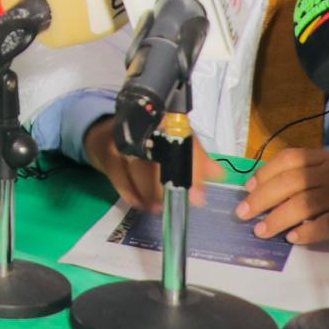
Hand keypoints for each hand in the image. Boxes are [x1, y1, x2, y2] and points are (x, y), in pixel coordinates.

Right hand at [83, 115, 213, 210]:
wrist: (108, 133)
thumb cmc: (149, 137)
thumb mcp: (176, 139)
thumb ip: (198, 157)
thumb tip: (220, 174)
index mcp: (164, 120)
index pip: (180, 145)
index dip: (191, 170)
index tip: (198, 195)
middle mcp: (140, 129)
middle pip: (157, 161)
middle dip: (169, 188)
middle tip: (180, 205)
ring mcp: (121, 144)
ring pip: (138, 173)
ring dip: (151, 196)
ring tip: (161, 208)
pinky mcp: (108, 159)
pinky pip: (120, 182)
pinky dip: (132, 196)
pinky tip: (143, 204)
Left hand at [236, 148, 328, 248]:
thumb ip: (312, 181)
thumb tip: (271, 193)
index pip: (291, 159)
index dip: (267, 173)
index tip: (250, 188)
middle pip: (291, 181)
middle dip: (264, 198)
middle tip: (245, 214)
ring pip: (305, 202)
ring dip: (280, 217)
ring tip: (264, 230)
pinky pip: (327, 224)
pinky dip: (308, 232)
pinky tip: (295, 238)